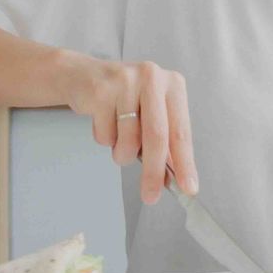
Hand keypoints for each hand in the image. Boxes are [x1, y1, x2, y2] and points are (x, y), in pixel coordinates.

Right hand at [59, 55, 196, 202]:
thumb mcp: (151, 114)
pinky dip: (104, 139)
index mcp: (173, 85)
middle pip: (156, 136)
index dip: (185, 163)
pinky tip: (102, 120)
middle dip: (153, 172)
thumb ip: (165, 143)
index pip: (181, 131)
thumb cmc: (124, 99)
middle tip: (150, 195)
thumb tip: (174, 179)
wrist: (84, 76)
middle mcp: (152, 77)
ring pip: (128, 140)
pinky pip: (105, 135)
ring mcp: (126, 81)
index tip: (188, 188)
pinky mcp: (101, 91)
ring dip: (122, 153)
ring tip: (118, 137)